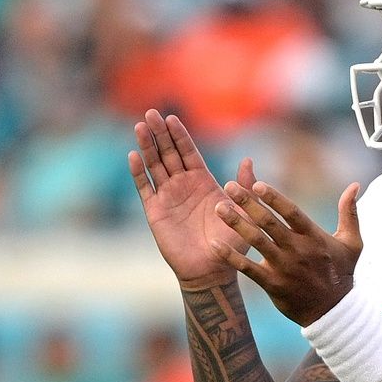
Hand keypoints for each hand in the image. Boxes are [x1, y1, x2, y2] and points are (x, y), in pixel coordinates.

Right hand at [129, 109, 254, 288]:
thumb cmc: (231, 242)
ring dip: (147, 146)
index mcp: (202, 181)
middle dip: (160, 133)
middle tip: (151, 113)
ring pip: (154, 166)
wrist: (212, 269)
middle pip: (168, 153)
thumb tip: (248, 160)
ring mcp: (167, 197)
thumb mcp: (243, 210)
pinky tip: (133, 156)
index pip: (188, 152)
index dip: (180, 135)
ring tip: (140, 126)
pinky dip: (138, 173)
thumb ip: (244, 186)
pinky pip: (145, 188)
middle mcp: (183, 185)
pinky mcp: (155, 212)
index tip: (172, 117)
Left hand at [211, 178, 362, 325]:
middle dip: (247, 202)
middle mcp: (297, 249)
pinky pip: (247, 268)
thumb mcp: (352, 243)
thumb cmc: (342, 273)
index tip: (256, 184)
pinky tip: (214, 244)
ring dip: (235, 223)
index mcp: (314, 237)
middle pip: (268, 222)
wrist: (334, 312)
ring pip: (256, 241)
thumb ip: (350, 212)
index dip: (274, 197)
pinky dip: (230, 256)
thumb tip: (355, 185)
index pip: (291, 212)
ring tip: (218, 208)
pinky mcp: (272, 284)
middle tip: (228, 186)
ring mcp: (284, 267)